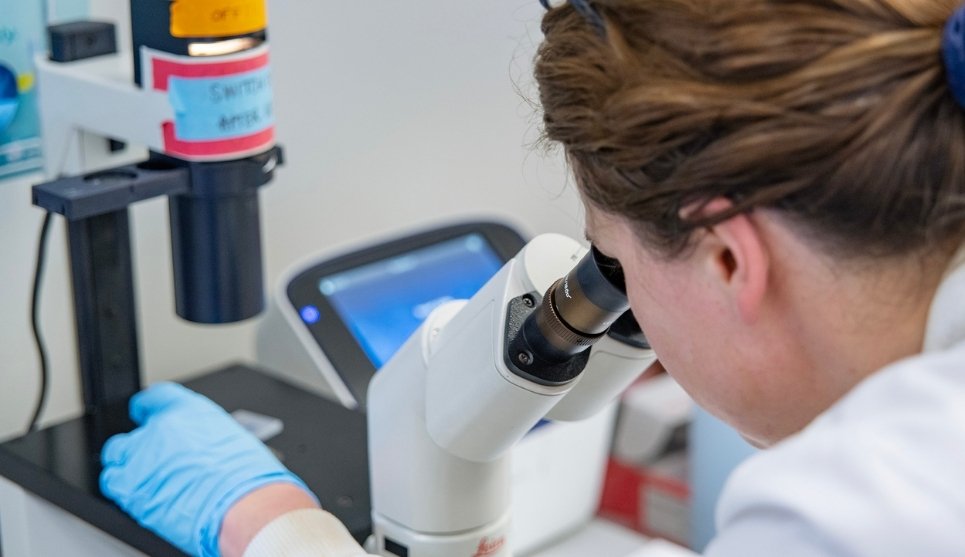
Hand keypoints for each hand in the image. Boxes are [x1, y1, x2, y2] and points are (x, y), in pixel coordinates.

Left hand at [100, 382, 314, 556]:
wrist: (244, 505)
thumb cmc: (250, 477)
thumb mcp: (234, 441)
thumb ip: (206, 438)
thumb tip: (201, 446)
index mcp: (189, 412)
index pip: (157, 397)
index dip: (148, 407)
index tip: (145, 411)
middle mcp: (162, 429)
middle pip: (133, 430)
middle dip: (139, 444)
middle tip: (151, 458)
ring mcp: (143, 458)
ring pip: (117, 455)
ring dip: (127, 465)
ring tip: (146, 480)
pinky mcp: (131, 488)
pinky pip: (113, 482)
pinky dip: (123, 488)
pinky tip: (142, 495)